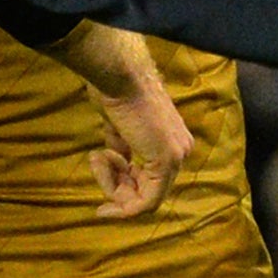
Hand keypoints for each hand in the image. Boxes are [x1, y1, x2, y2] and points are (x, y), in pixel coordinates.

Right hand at [89, 90, 192, 217]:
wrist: (119, 75)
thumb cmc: (117, 92)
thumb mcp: (118, 126)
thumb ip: (122, 148)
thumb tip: (117, 163)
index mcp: (173, 141)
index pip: (150, 179)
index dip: (121, 185)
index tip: (98, 180)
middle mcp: (181, 151)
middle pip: (147, 193)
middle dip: (115, 186)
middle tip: (95, 160)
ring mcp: (177, 157)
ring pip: (143, 200)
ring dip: (111, 185)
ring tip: (97, 156)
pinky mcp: (166, 162)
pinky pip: (144, 202)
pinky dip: (120, 198)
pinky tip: (101, 167)